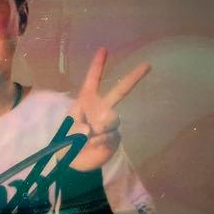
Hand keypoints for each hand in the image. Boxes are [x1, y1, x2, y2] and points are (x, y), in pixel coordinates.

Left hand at [67, 47, 151, 171]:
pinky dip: (101, 140)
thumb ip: (76, 128)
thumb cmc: (66, 141)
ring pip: (113, 118)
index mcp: (86, 101)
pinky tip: (93, 145)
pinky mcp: (114, 138)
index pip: (93, 80)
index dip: (98, 65)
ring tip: (88, 137)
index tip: (103, 50)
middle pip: (120, 91)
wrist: (74, 164)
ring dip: (100, 127)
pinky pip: (112, 135)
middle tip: (147, 64)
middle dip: (133, 77)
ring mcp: (110, 123)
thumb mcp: (66, 132)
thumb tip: (90, 129)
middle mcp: (101, 108)